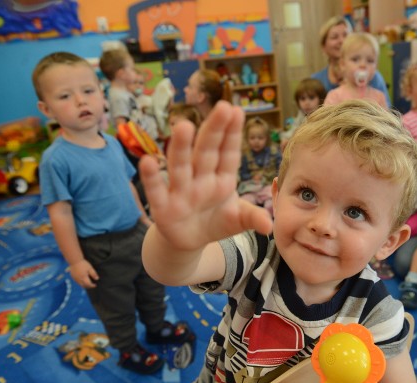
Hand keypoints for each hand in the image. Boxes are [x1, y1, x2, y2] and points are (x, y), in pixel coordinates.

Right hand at [70, 259, 98, 288]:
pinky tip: (83, 280)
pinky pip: (77, 282)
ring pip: (80, 284)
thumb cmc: (83, 264)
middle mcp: (79, 279)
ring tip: (88, 284)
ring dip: (84, 285)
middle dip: (88, 286)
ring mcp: (75, 279)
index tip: (95, 285)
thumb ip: (94, 274)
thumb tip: (97, 279)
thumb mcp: (90, 268)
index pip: (88, 284)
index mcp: (84, 277)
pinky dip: (81, 283)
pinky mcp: (73, 277)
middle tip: (92, 285)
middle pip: (84, 286)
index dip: (92, 285)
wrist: (74, 261)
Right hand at [139, 101, 272, 250]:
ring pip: (181, 165)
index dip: (232, 133)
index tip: (237, 111)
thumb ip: (252, 218)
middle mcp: (201, 178)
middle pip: (207, 151)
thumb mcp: (237, 220)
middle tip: (222, 107)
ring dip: (181, 146)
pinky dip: (151, 177)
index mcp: (222, 178)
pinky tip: (147, 161)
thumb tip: (269, 226)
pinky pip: (156, 189)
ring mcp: (181, 190)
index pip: (228, 153)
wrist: (189, 241)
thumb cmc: (216, 221)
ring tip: (183, 125)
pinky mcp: (162, 206)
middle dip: (214, 130)